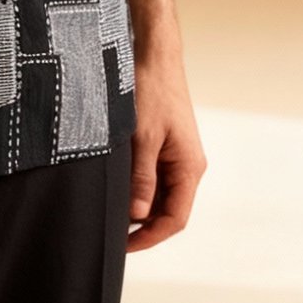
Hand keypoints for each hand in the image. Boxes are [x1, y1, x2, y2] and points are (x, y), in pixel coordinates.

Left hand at [126, 50, 206, 251]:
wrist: (155, 55)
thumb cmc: (151, 91)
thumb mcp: (142, 138)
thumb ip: (142, 178)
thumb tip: (139, 216)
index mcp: (189, 167)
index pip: (175, 218)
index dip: (150, 238)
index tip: (125, 246)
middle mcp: (188, 165)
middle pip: (168, 209)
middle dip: (143, 225)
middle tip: (113, 232)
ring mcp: (178, 155)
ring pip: (160, 194)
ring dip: (140, 206)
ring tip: (112, 211)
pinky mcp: (166, 145)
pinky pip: (155, 176)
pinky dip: (139, 186)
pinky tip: (119, 187)